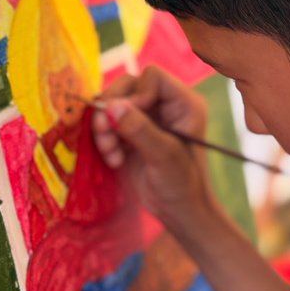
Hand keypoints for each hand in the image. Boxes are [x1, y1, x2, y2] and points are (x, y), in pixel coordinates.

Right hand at [92, 66, 215, 232]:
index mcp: (184, 103)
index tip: (126, 118)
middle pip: (128, 86)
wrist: (179, 212)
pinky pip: (109, 122)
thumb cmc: (182, 185)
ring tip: (110, 153)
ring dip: (105, 127)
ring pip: (115, 104)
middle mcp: (166, 105)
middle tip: (105, 134)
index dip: (135, 93)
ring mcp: (148, 117)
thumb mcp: (163, 156)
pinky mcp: (132, 132)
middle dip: (112, 110)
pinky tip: (114, 160)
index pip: (152, 78)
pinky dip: (105, 139)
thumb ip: (139, 130)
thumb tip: (111, 107)